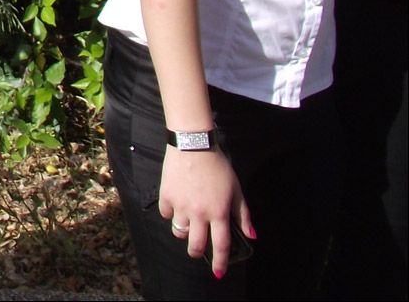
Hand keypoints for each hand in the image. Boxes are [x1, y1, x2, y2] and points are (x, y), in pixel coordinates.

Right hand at [158, 145, 254, 278]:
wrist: (193, 145)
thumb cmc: (218, 167)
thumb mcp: (236, 190)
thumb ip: (243, 215)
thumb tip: (251, 236)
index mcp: (219, 213)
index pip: (221, 245)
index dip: (220, 262)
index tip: (218, 273)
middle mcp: (199, 213)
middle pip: (196, 245)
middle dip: (197, 252)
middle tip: (198, 249)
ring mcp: (181, 205)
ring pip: (179, 231)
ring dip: (184, 232)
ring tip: (188, 224)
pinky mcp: (166, 196)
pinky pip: (167, 214)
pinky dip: (171, 214)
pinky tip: (177, 206)